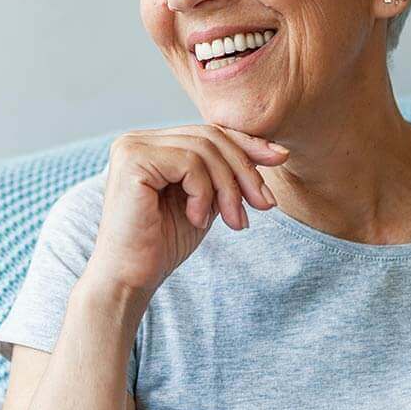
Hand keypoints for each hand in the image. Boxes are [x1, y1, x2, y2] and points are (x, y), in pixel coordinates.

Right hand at [85, 123, 289, 301]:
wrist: (130, 278)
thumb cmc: (162, 245)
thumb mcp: (205, 201)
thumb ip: (224, 174)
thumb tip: (272, 150)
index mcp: (152, 145)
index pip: (208, 131)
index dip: (246, 143)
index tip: (280, 158)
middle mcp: (138, 139)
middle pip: (210, 136)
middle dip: (244, 170)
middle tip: (263, 205)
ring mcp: (132, 147)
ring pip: (204, 149)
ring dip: (228, 188)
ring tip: (233, 222)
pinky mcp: (133, 160)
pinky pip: (189, 163)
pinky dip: (204, 193)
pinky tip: (197, 219)